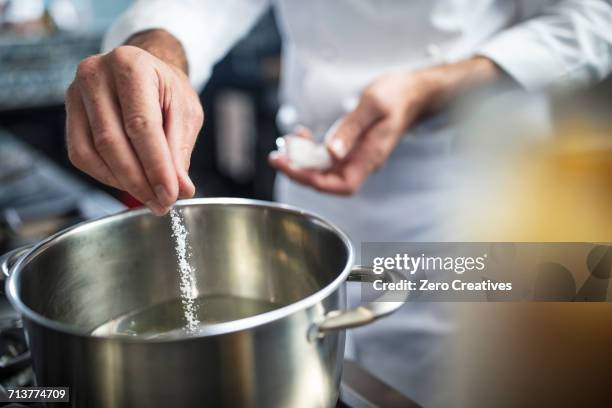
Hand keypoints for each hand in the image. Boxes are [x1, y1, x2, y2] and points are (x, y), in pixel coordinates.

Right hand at [65, 30, 203, 214]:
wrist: (145, 71)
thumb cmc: (167, 89)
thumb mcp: (185, 112)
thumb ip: (180, 150)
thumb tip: (180, 188)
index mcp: (131, 65)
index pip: (141, 125)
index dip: (156, 166)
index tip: (170, 194)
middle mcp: (96, 74)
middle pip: (112, 141)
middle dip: (139, 181)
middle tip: (162, 203)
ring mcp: (75, 93)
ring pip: (93, 152)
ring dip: (123, 182)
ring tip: (150, 197)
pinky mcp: (69, 113)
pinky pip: (81, 155)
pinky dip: (106, 176)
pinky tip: (129, 182)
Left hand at [270, 57, 500, 194]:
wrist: (413, 92)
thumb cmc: (398, 96)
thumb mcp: (373, 105)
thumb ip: (351, 129)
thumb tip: (331, 152)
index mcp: (371, 156)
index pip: (340, 184)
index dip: (313, 181)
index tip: (291, 167)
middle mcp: (363, 162)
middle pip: (328, 181)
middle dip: (299, 171)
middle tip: (277, 157)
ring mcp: (356, 156)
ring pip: (325, 170)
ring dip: (302, 160)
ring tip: (285, 144)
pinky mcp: (352, 148)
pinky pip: (328, 157)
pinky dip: (311, 150)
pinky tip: (302, 137)